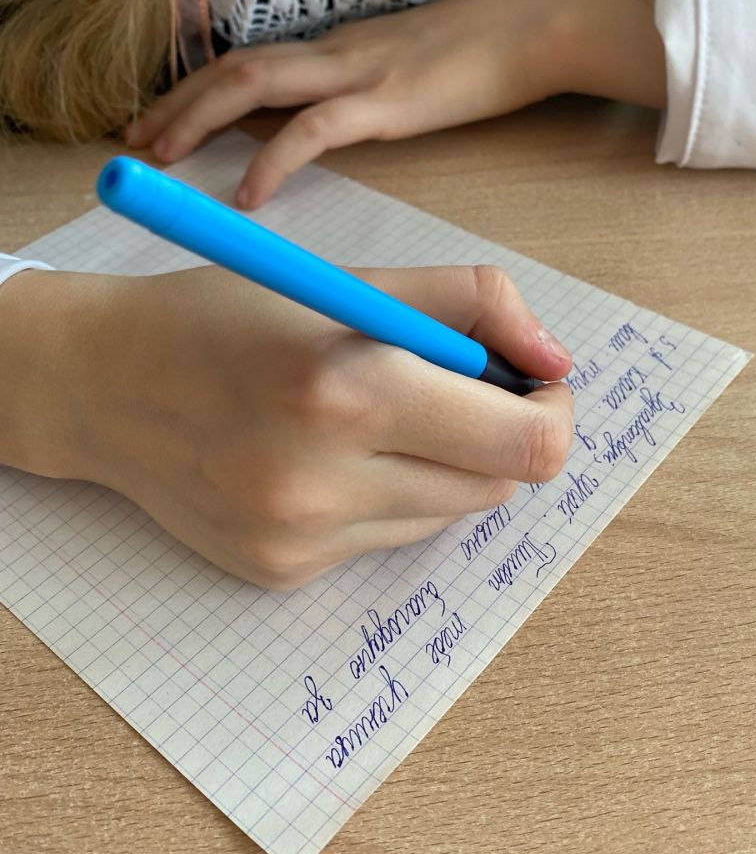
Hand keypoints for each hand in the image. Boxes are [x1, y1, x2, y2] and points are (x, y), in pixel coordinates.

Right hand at [0, 265, 572, 588]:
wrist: (100, 385)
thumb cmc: (227, 317)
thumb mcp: (347, 281)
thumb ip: (470, 305)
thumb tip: (557, 360)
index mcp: (345, 389)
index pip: (524, 444)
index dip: (550, 411)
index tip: (533, 383)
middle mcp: (321, 481)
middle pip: (495, 487)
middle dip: (493, 435)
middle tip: (452, 390)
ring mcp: (299, 540)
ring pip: (444, 517)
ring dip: (438, 466)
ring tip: (369, 418)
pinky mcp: (281, 572)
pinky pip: (384, 540)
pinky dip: (383, 497)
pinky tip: (322, 459)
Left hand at [125, 0, 663, 206]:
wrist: (534, 30)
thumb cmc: (484, 55)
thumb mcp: (410, 71)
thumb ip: (368, 92)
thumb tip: (339, 120)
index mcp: (339, 51)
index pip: (251, 63)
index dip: (197, 90)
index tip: (161, 120)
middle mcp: (335, 55)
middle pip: (234, 69)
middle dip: (177, 104)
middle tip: (135, 143)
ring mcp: (357, 74)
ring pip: (254, 85)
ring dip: (198, 119)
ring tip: (161, 157)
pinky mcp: (386, 103)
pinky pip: (314, 131)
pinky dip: (272, 161)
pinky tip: (247, 196)